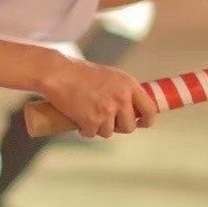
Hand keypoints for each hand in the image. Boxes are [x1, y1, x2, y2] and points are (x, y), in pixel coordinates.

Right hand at [37, 55, 157, 138]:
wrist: (57, 73)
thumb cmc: (79, 72)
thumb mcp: (110, 75)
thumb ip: (122, 90)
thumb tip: (131, 108)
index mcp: (129, 85)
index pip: (150, 109)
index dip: (147, 120)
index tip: (141, 123)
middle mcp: (121, 98)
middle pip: (129, 127)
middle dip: (118, 127)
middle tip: (106, 121)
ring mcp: (107, 111)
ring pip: (109, 132)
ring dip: (98, 128)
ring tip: (87, 114)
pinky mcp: (91, 121)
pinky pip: (91, 134)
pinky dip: (84, 130)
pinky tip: (78, 118)